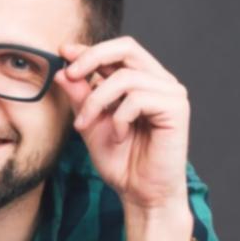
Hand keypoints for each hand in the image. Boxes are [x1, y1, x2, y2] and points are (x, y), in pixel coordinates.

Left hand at [53, 36, 190, 214]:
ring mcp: (170, 93)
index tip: (63, 53)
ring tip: (86, 126)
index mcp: (142, 81)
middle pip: (127, 48)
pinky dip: (119, 118)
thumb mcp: (91, 125)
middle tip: (69, 75)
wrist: (140, 193)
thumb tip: (63, 71)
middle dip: (92, 58)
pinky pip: (137, 99)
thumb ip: (81, 98)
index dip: (90, 49)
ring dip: (97, 101)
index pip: (118, 51)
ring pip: (125, 77)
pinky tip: (119, 136)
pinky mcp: (176, 108)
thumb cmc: (120, 161)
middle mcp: (159, 81)